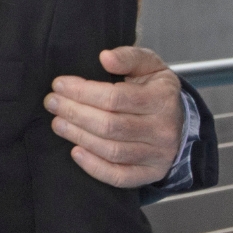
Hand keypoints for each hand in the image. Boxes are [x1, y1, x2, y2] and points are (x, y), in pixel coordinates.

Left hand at [45, 47, 185, 188]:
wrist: (181, 121)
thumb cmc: (155, 90)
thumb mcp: (149, 65)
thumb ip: (128, 56)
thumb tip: (105, 57)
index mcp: (162, 99)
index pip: (115, 98)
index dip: (82, 92)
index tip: (59, 85)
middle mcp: (162, 129)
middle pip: (110, 125)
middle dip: (74, 113)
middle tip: (52, 103)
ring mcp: (158, 155)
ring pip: (112, 150)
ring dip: (79, 137)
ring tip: (58, 123)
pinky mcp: (150, 173)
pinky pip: (119, 176)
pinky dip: (95, 167)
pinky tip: (75, 153)